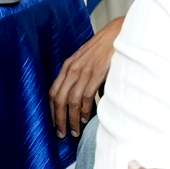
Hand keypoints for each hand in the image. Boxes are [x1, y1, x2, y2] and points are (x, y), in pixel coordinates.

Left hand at [48, 19, 122, 136]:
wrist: (117, 34)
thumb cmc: (103, 50)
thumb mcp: (85, 61)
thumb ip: (80, 77)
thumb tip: (80, 99)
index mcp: (67, 66)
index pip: (52, 92)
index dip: (51, 111)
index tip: (54, 125)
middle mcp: (72, 69)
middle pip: (59, 99)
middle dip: (58, 119)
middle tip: (61, 134)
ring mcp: (84, 71)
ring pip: (71, 100)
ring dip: (72, 119)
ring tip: (74, 131)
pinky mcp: (97, 73)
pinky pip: (86, 95)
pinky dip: (84, 109)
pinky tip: (85, 119)